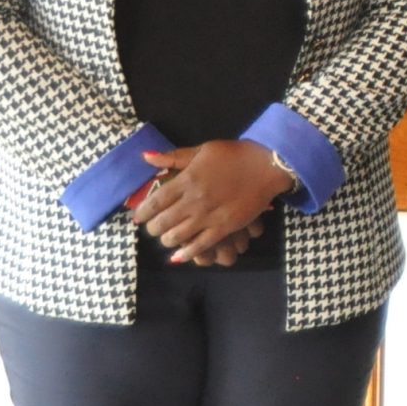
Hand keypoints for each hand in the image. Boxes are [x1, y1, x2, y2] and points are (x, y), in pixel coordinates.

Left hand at [130, 141, 292, 264]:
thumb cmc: (235, 154)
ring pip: (177, 236)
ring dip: (167, 240)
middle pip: (162, 222)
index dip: (142, 213)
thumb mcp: (203, 150)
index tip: (138, 217)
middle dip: (153, 228)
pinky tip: (179, 255)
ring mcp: (209, 215)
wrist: (268, 164)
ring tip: (168, 237)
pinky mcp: (225, 227)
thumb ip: (174, 157)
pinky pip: (201, 245)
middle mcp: (194, 200)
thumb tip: (146, 157)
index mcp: (187, 180)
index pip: (155, 202)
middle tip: (154, 228)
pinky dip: (186, 253)